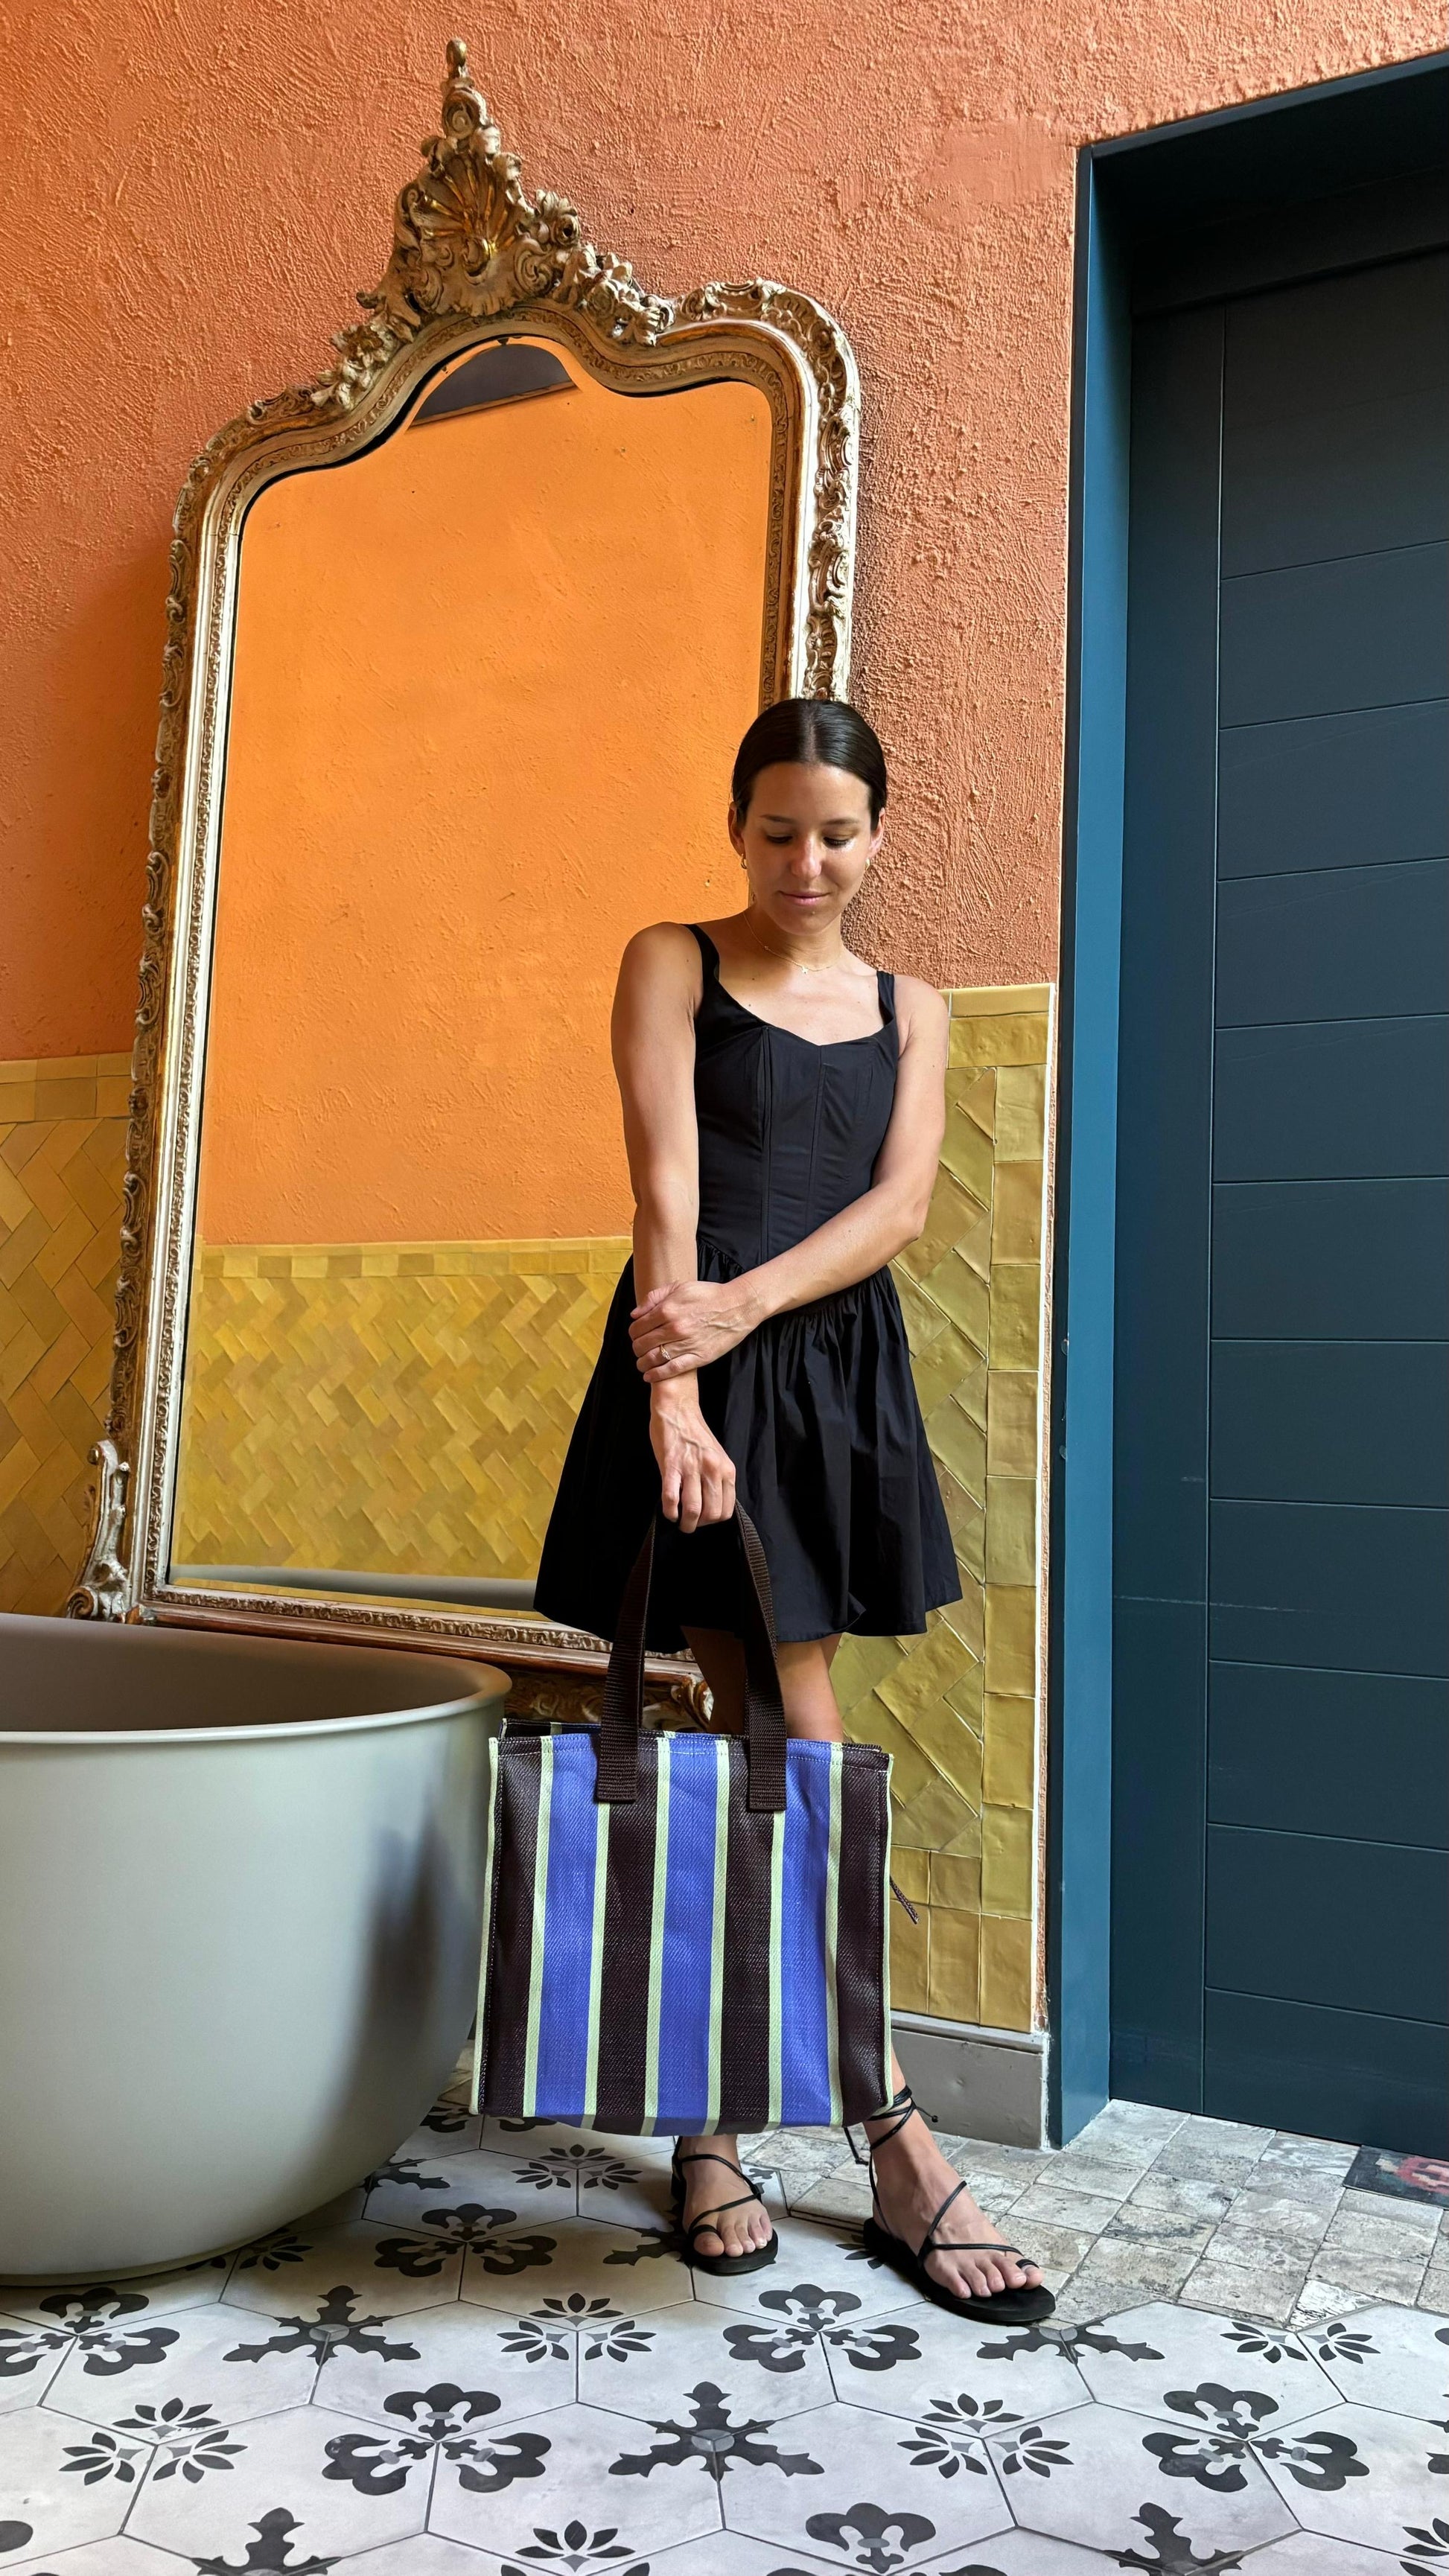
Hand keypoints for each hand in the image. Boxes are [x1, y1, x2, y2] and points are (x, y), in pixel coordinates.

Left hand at [630, 1279, 753, 1381]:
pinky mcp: (699, 1357)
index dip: (633, 1334)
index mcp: (667, 1309)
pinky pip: (672, 1369)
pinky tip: (649, 1376)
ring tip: (641, 1364)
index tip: (636, 1336)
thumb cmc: (709, 1295)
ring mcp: (687, 1344)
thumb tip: (635, 1314)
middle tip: (638, 1350)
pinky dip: (657, 1375)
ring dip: (642, 1363)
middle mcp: (674, 1328)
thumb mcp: (680, 1287)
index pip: (637, 1328)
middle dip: (636, 1349)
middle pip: (642, 1344)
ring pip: (654, 1359)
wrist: (737, 1306)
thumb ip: (654, 1298)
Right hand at [649, 1394, 736, 1531]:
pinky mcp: (671, 1466)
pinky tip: (669, 1512)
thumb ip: (718, 1479)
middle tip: (690, 1523)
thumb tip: (712, 1506)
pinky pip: (671, 1497)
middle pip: (711, 1513)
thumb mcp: (717, 1457)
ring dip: (685, 1523)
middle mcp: (713, 1470)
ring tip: (680, 1522)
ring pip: (693, 1509)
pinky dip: (670, 1511)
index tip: (703, 1519)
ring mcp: (692, 1468)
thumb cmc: (695, 1435)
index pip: (726, 1509)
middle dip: (699, 1524)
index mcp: (726, 1469)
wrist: (678, 1410)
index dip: (713, 1520)